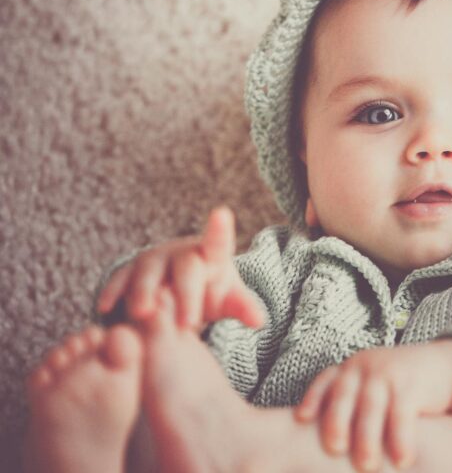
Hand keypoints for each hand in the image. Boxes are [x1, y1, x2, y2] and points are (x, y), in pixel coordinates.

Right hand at [95, 205, 264, 329]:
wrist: (177, 287)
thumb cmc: (208, 290)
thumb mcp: (227, 299)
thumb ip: (242, 306)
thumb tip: (260, 320)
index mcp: (212, 255)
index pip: (219, 242)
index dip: (220, 229)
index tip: (222, 214)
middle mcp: (182, 252)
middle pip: (186, 268)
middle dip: (187, 294)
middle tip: (188, 323)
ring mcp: (154, 259)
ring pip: (149, 272)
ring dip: (145, 292)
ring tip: (144, 315)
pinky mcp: (129, 270)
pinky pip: (120, 279)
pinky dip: (114, 292)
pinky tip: (105, 308)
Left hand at [293, 343, 451, 471]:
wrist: (442, 366)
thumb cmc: (398, 385)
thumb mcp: (370, 384)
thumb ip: (349, 402)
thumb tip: (320, 440)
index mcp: (351, 369)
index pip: (326, 381)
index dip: (313, 398)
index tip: (302, 418)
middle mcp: (366, 368)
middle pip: (345, 395)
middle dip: (337, 422)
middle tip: (334, 450)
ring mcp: (389, 374)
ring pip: (372, 407)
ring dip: (367, 438)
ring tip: (366, 467)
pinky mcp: (412, 386)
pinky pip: (403, 414)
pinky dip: (401, 438)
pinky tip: (402, 461)